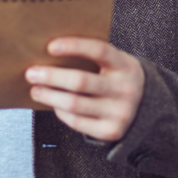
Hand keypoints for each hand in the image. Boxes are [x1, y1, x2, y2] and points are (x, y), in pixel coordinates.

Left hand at [26, 38, 144, 141]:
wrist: (146, 108)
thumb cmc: (117, 79)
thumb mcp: (115, 64)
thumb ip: (92, 58)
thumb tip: (49, 55)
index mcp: (126, 66)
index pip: (99, 50)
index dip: (74, 46)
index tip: (50, 46)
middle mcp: (125, 89)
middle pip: (80, 81)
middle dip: (51, 76)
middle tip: (31, 73)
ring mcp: (120, 112)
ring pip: (74, 104)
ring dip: (50, 96)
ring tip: (35, 90)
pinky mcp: (111, 131)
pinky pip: (77, 122)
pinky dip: (61, 112)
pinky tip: (54, 104)